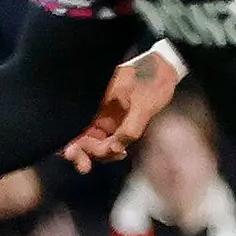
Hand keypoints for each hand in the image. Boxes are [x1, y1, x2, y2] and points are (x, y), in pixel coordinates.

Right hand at [66, 45, 183, 170]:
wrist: (164, 68)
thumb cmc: (151, 80)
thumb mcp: (143, 106)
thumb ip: (129, 129)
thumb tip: (115, 148)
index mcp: (94, 100)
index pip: (72, 126)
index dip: (71, 144)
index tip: (78, 159)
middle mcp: (94, 108)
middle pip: (78, 135)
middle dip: (84, 152)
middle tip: (86, 167)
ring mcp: (103, 115)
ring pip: (92, 140)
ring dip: (100, 153)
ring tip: (118, 154)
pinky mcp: (113, 120)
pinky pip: (106, 138)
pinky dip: (111, 148)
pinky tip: (120, 152)